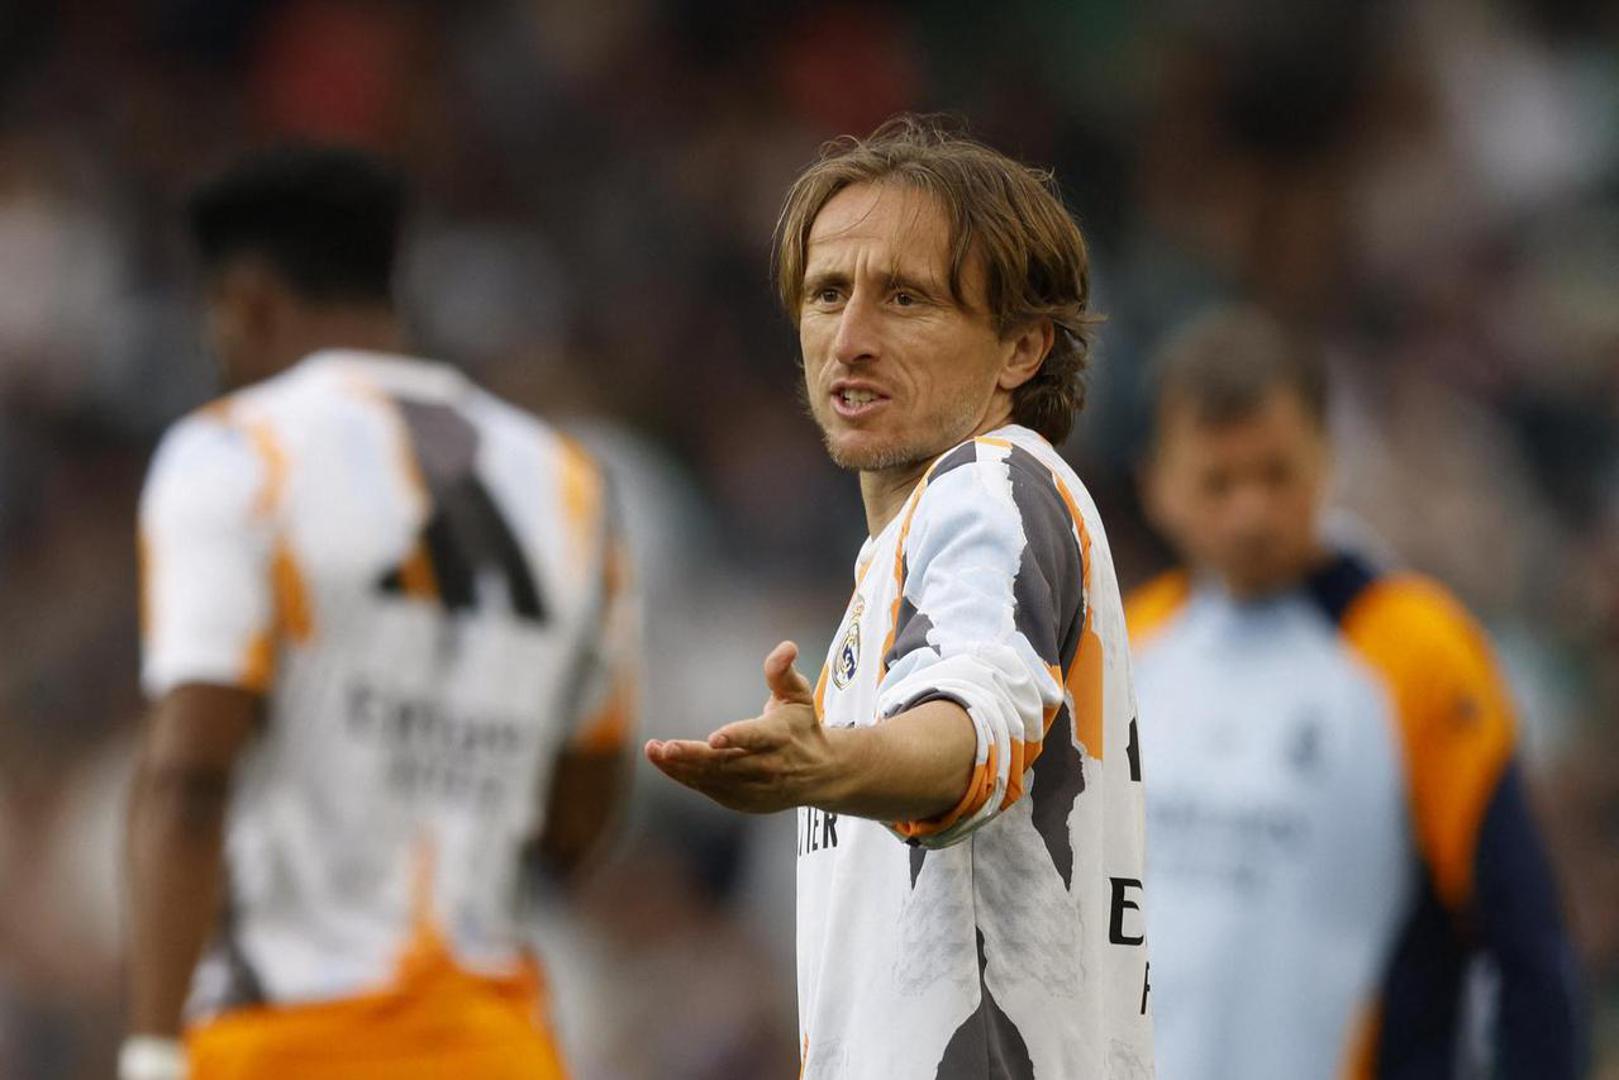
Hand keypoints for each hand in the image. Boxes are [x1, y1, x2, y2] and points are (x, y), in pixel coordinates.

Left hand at [645, 641, 838, 812]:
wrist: (821, 775)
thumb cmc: (802, 727)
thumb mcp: (798, 697)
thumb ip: (783, 672)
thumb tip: (786, 646)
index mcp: (780, 737)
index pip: (756, 737)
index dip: (736, 737)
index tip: (714, 738)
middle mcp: (768, 765)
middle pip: (726, 763)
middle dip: (693, 756)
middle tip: (665, 747)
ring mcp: (755, 787)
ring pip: (713, 779)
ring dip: (681, 767)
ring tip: (653, 751)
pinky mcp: (743, 800)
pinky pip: (709, 789)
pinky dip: (686, 776)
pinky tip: (665, 762)